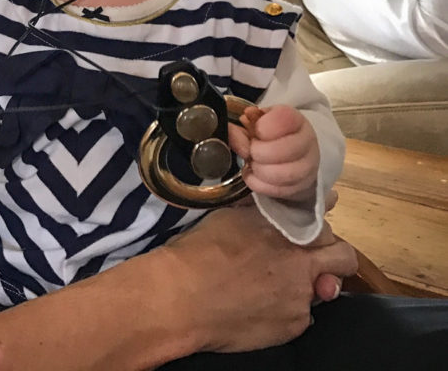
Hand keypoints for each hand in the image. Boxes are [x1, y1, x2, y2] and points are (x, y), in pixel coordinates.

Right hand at [163, 205, 356, 353]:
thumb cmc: (197, 253)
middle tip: (308, 261)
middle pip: (344, 258)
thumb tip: (273, 201)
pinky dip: (287, 310)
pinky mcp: (295, 325)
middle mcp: (303, 260)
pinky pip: (303, 315)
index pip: (325, 222)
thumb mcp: (229, 216)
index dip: (317, 227)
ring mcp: (302, 296)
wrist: (182, 297)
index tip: (310, 230)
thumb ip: (261, 210)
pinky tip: (259, 306)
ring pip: (322, 289)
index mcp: (287, 227)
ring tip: (271, 286)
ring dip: (306, 285)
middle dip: (333, 259)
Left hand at [229, 105, 318, 201]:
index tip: (256, 130)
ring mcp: (306, 167)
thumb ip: (244, 124)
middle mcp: (306, 142)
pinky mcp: (299, 187)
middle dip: (259, 151)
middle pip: (284, 150)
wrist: (294, 154)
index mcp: (295, 120)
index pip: (284, 119)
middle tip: (251, 150)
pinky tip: (254, 174)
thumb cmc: (274, 134)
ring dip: (259, 169)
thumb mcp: (260, 121)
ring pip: (283, 174)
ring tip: (253, 162)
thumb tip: (231, 131)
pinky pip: (276, 189)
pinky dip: (258, 183)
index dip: (263, 127)